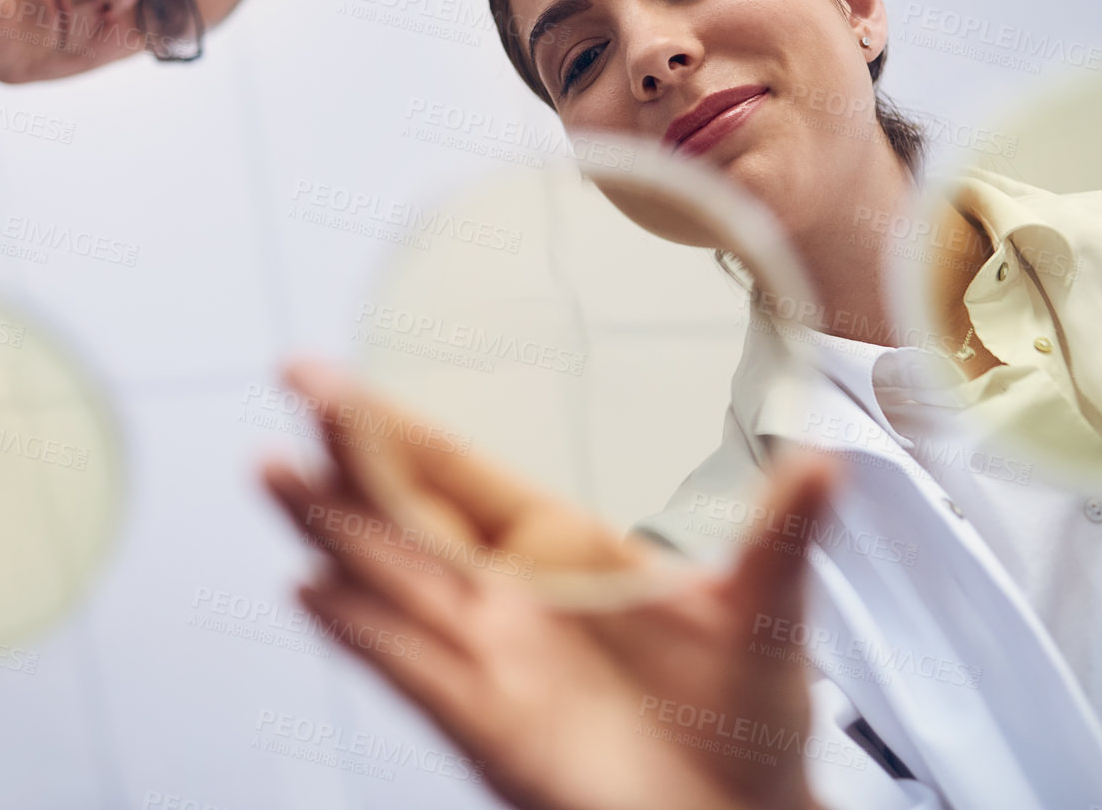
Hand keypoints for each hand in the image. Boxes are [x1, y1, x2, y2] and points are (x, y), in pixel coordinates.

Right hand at [262, 360, 835, 809]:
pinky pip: (412, 671)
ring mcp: (491, 661)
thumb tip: (828, 454)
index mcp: (561, 550)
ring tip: (272, 471)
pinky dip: (361, 634)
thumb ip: (784, 531)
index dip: (399, 424)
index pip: (459, 472)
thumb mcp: (767, 610)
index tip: (343, 375)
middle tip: (296, 378)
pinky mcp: (492, 725)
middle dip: (350, 449)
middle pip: (407, 511)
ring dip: (332, 527)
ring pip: (392, 580)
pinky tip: (309, 594)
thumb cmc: (748, 720)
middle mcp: (509, 599)